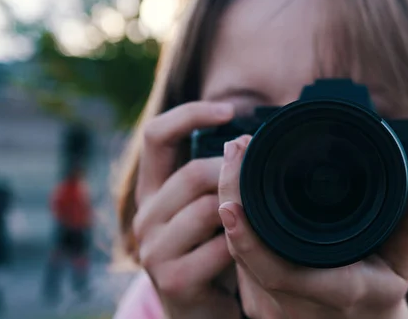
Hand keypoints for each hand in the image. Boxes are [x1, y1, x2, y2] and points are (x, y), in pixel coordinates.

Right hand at [133, 101, 240, 318]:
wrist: (201, 313)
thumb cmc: (210, 255)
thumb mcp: (208, 212)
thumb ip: (213, 179)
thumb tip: (245, 138)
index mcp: (152, 192)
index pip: (156, 136)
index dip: (190, 114)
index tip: (230, 109)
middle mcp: (144, 216)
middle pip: (194, 173)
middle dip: (235, 176)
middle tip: (263, 182)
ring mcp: (153, 249)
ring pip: (210, 207)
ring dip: (242, 212)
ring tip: (256, 222)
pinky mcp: (172, 278)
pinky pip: (223, 245)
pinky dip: (244, 244)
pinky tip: (250, 250)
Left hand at [218, 136, 407, 318]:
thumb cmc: (380, 294)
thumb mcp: (401, 262)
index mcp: (332, 293)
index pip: (277, 273)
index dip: (248, 240)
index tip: (230, 203)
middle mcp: (292, 306)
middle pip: (244, 254)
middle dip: (233, 196)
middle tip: (237, 148)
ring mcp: (269, 306)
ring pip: (234, 256)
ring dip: (229, 204)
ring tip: (235, 158)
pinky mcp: (257, 299)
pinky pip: (236, 260)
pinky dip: (233, 223)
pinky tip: (235, 190)